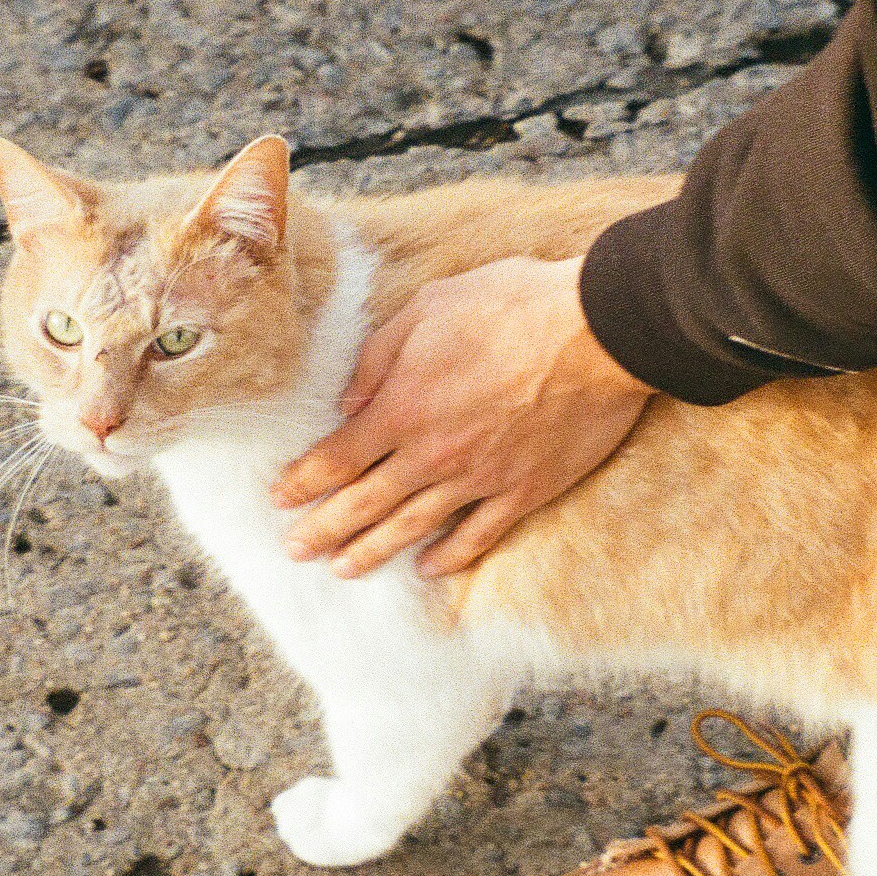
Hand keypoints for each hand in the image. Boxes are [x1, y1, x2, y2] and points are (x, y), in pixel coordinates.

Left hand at [274, 256, 651, 578]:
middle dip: (323, 529)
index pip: (337, 457)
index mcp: (403, 407)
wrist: (597, 331)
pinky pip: (478, 535)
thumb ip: (379, 357)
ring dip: (371, 551)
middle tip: (295, 550)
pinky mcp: (525, 490)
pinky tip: (426, 568)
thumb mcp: (428, 309)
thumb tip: (347, 401)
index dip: (302, 481)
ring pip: (413, 527)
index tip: (279, 499)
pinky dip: (449, 557)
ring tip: (341, 569)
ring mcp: (481, 478)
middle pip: (364, 503)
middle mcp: (434, 453)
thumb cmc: (512, 306)